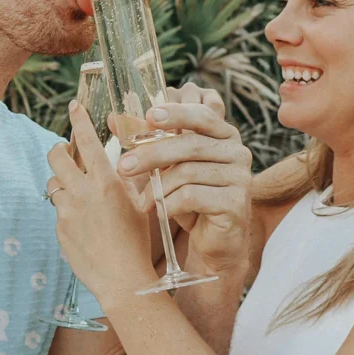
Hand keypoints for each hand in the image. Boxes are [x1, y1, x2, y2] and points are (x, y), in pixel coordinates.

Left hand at [47, 103, 157, 306]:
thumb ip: (130, 178)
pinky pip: (58, 211)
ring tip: (77, 192)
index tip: (73, 106)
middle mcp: (82, 192)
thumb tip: (126, 159)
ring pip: (53, 184)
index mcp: (106, 182)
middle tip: (65, 152)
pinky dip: (67, 210)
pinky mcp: (59, 230)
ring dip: (62, 182)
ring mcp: (67, 212)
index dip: (78, 119)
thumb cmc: (138, 241)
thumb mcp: (141, 203)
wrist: (123, 279)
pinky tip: (84, 224)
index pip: (87, 140)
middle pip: (56, 156)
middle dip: (58, 149)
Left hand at [116, 84, 252, 275]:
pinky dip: (169, 204)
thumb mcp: (168, 167)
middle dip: (152, 154)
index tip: (149, 116)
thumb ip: (146, 141)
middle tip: (124, 166)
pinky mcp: (236, 203)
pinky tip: (159, 212)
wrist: (213, 241)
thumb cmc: (190, 199)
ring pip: (188, 172)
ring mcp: (240, 177)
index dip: (175, 113)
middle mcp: (238, 152)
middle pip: (189, 145)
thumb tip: (112, 119)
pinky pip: (193, 196)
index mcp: (224, 135)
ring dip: (157, 187)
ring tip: (142, 201)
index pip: (201, 115)